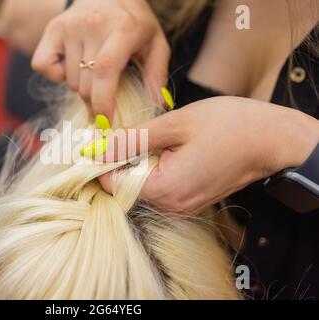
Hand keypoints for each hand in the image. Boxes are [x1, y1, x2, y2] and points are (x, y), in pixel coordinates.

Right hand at [31, 0, 169, 119]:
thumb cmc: (133, 22)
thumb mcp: (155, 42)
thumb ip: (157, 73)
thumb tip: (158, 103)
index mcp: (123, 28)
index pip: (105, 71)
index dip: (102, 102)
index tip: (105, 122)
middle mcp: (93, 25)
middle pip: (86, 85)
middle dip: (95, 102)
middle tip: (104, 101)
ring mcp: (70, 26)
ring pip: (69, 81)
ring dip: (80, 86)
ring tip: (92, 71)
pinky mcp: (53, 29)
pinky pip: (43, 66)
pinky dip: (55, 75)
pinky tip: (70, 67)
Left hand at [98, 96, 318, 213]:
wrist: (273, 139)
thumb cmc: (231, 126)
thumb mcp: (176, 124)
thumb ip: (134, 138)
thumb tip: (98, 148)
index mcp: (166, 190)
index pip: (113, 184)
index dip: (102, 161)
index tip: (100, 139)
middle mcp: (172, 206)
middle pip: (127, 186)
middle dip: (122, 159)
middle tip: (130, 130)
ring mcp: (183, 206)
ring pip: (143, 185)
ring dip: (140, 161)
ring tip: (155, 136)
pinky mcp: (190, 200)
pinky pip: (160, 186)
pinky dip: (155, 167)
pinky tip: (167, 147)